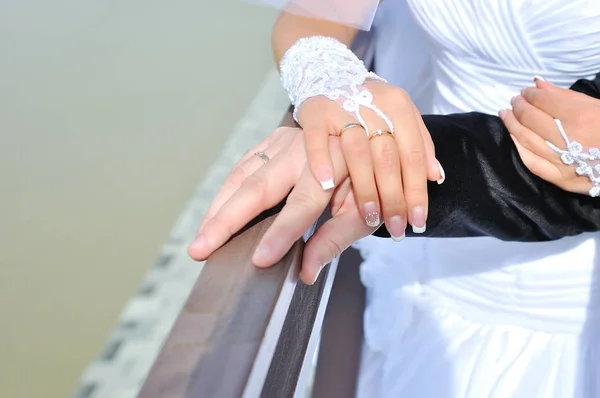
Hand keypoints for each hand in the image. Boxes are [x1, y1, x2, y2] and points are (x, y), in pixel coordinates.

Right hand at [188, 127, 374, 283]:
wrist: (367, 139)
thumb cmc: (369, 182)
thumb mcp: (363, 213)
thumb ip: (334, 241)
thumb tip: (306, 273)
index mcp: (333, 166)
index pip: (302, 205)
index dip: (280, 233)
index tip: (259, 260)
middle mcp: (303, 150)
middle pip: (258, 187)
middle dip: (226, 220)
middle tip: (200, 249)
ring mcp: (284, 141)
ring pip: (242, 175)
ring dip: (218, 208)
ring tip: (201, 238)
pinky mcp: (272, 140)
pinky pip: (242, 166)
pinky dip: (225, 192)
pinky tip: (213, 215)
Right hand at [299, 80, 444, 234]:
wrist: (328, 73)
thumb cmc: (367, 106)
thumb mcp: (399, 117)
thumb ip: (419, 144)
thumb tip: (436, 177)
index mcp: (398, 106)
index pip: (413, 153)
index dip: (416, 190)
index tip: (417, 221)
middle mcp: (373, 105)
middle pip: (389, 157)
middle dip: (394, 197)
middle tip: (397, 229)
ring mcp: (342, 107)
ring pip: (358, 151)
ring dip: (365, 187)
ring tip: (370, 217)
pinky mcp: (315, 111)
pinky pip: (317, 138)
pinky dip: (321, 160)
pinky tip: (328, 185)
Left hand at [499, 78, 599, 195]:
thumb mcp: (598, 106)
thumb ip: (566, 95)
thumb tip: (537, 83)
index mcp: (581, 117)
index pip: (543, 101)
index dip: (530, 94)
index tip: (525, 91)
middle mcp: (568, 138)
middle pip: (531, 119)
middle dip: (519, 106)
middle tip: (514, 100)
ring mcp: (562, 161)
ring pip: (527, 139)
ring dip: (512, 124)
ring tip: (506, 113)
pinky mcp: (561, 179)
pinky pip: (532, 163)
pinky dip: (519, 148)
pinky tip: (513, 137)